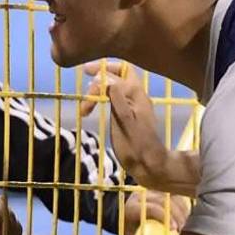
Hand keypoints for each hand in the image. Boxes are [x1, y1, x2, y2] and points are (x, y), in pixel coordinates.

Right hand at [80, 60, 167, 186]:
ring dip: (100, 89)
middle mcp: (137, 96)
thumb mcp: (125, 123)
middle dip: (102, 73)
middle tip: (85, 76)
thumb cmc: (136, 147)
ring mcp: (135, 106)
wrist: (149, 165)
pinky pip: (117, 98)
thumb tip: (108, 80)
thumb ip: (117, 100)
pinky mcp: (130, 116)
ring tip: (86, 106)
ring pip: (117, 86)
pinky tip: (96, 108)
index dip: (103, 69)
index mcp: (137, 95)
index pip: (120, 71)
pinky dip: (104, 98)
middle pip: (121, 73)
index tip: (86, 75)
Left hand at [122, 189, 189, 234]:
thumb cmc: (131, 231)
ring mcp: (150, 191)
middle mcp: (140, 196)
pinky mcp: (159, 191)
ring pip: (171, 196)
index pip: (151, 208)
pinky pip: (175, 195)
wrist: (126, 218)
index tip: (174, 229)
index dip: (164, 216)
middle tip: (182, 228)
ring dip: (181, 209)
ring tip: (185, 224)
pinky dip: (182, 205)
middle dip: (176, 214)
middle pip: (163, 200)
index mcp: (132, 208)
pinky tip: (186, 216)